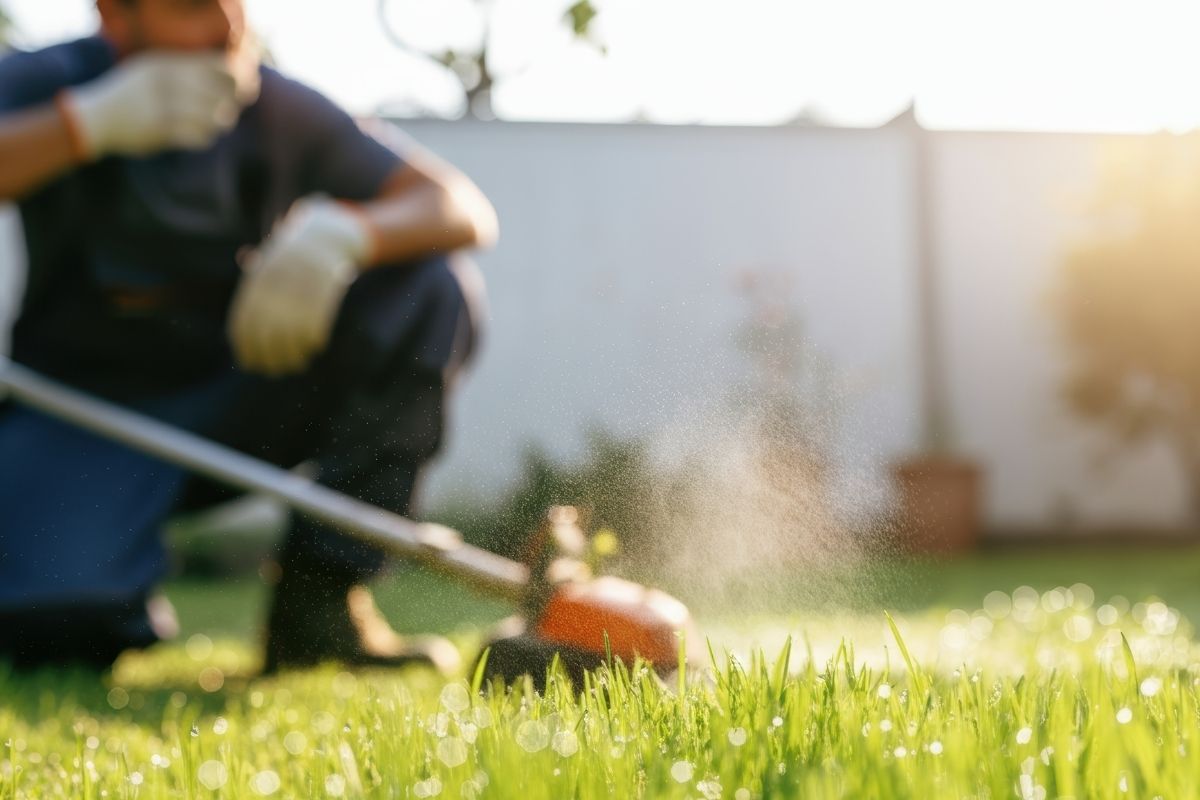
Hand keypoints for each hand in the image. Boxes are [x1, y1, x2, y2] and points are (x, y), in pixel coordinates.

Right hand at [61, 51, 259, 159]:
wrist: (96, 117)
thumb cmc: (131, 93)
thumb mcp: (153, 70)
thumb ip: (185, 69)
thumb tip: (230, 74)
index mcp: (167, 64)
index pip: (216, 66)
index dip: (238, 76)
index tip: (245, 86)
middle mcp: (167, 82)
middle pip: (220, 92)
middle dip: (232, 103)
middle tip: (229, 109)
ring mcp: (163, 106)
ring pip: (214, 116)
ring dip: (220, 122)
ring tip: (215, 123)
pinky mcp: (161, 131)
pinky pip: (199, 136)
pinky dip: (205, 138)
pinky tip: (200, 136)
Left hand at [228, 197, 374, 375]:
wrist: (329, 230)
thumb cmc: (296, 254)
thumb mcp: (270, 263)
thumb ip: (254, 286)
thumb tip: (237, 324)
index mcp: (260, 277)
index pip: (245, 320)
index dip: (246, 347)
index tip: (249, 364)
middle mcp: (277, 280)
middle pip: (268, 329)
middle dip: (270, 356)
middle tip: (275, 371)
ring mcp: (302, 281)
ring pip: (292, 329)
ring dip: (294, 353)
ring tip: (297, 363)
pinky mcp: (327, 283)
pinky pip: (317, 318)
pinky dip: (314, 338)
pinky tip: (316, 346)